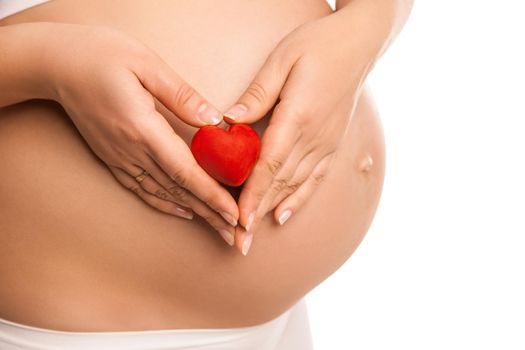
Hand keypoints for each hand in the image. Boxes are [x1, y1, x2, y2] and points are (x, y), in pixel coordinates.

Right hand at [46, 23, 237, 244]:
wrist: (55, 64)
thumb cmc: (100, 55)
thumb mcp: (146, 64)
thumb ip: (182, 95)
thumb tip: (214, 119)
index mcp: (143, 128)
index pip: (185, 171)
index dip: (212, 195)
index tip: (234, 214)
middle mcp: (131, 150)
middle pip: (178, 189)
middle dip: (210, 212)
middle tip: (236, 233)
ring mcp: (119, 157)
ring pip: (162, 192)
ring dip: (193, 211)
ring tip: (218, 227)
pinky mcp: (112, 157)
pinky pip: (141, 188)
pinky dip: (164, 202)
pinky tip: (182, 210)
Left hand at [223, 12, 378, 253]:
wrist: (359, 44)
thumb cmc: (317, 46)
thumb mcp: (281, 61)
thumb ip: (256, 95)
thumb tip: (228, 122)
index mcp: (297, 118)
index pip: (269, 166)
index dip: (252, 197)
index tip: (238, 222)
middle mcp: (313, 138)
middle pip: (279, 184)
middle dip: (255, 215)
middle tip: (238, 244)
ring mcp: (325, 144)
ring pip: (294, 185)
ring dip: (271, 212)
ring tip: (252, 235)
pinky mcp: (331, 144)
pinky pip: (313, 179)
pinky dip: (297, 199)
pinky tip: (283, 215)